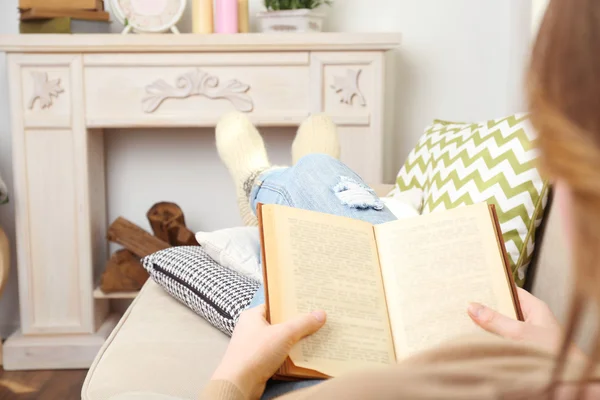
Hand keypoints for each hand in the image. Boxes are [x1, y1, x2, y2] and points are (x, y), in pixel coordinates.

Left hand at [211, 305, 325, 399]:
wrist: (239, 384)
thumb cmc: (256, 353)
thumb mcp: (284, 334)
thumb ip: (303, 324)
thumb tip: (321, 314)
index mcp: (252, 316)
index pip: (274, 304)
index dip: (291, 304)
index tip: (308, 304)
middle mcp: (251, 329)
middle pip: (279, 323)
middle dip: (296, 323)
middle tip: (315, 320)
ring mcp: (253, 346)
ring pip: (279, 340)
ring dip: (294, 341)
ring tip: (314, 336)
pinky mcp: (257, 362)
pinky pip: (277, 354)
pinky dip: (288, 355)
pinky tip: (303, 355)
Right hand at [467, 288, 562, 349]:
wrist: (569, 379)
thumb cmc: (553, 353)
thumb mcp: (519, 333)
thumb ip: (495, 320)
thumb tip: (472, 307)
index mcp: (535, 307)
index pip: (510, 290)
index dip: (493, 286)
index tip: (473, 284)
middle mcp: (531, 319)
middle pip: (504, 308)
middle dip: (486, 306)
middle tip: (464, 302)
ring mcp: (527, 334)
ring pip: (503, 324)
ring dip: (488, 323)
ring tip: (465, 317)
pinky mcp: (523, 348)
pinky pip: (504, 338)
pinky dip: (492, 337)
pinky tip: (478, 337)